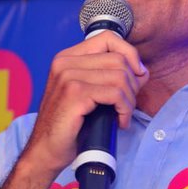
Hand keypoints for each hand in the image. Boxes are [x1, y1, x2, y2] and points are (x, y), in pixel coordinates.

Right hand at [21, 31, 149, 175]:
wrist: (46, 150)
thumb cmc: (69, 124)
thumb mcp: (88, 93)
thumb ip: (109, 76)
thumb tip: (141, 71)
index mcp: (67, 57)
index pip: (108, 38)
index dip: (129, 54)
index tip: (137, 74)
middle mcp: (65, 62)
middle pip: (118, 59)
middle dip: (132, 83)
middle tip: (127, 104)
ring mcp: (68, 77)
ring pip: (120, 77)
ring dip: (129, 99)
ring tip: (122, 114)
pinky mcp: (75, 94)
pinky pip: (115, 94)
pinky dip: (124, 109)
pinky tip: (119, 121)